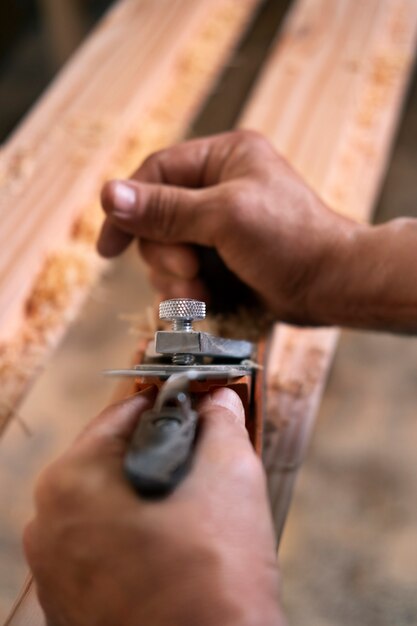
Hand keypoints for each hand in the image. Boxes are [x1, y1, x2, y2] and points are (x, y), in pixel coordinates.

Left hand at [24, 388, 283, 625]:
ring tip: (192, 512)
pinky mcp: (69, 604)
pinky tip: (173, 549)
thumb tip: (219, 398)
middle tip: (203, 463)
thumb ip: (222, 421)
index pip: (125, 414)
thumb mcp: (229, 474)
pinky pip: (102, 546)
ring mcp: (53, 568)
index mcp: (72, 479)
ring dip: (147, 497)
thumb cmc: (215, 575)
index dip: (171, 404)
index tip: (200, 407)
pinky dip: (133, 537)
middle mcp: (48, 522)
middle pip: (112, 460)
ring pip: (107, 504)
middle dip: (160, 453)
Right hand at [97, 130, 358, 323]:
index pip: (156, 173)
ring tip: (199, 292)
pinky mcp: (224, 259)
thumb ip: (165, 209)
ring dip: (176, 278)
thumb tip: (108, 194)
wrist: (333, 286)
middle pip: (157, 218)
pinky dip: (189, 291)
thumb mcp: (224, 217)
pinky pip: (186, 273)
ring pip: (168, 251)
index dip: (127, 206)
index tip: (108, 247)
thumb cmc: (289, 240)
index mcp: (223, 158)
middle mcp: (218, 187)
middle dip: (165, 253)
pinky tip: (205, 301)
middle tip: (188, 273)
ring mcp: (220, 226)